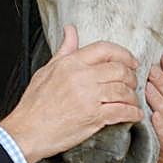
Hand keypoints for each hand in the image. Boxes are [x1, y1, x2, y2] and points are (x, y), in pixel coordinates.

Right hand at [0, 25, 141, 162]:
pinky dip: (133, 112)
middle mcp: (82, 77)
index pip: (105, 49)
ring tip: (132, 100)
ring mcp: (89, 97)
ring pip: (123, 90)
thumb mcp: (46, 70)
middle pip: (119, 69)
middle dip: (131, 76)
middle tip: (133, 82)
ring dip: (132, 96)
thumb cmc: (34, 104)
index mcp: (71, 63)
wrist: (27, 131)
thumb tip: (70, 31)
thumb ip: (64, 50)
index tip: (131, 61)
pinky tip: (134, 114)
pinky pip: (122, 111)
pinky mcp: (93, 117)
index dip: (123, 54)